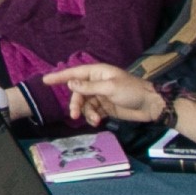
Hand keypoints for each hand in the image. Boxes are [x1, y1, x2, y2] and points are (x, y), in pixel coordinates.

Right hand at [50, 59, 164, 125]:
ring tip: (95, 120)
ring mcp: (101, 96)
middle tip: (74, 115)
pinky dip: (93, 117)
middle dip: (76, 104)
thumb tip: (70, 83)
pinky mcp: (105, 107)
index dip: (60, 76)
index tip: (45, 80)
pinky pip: (92, 112)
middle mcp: (97, 82)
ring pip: (84, 104)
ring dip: (87, 113)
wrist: (150, 105)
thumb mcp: (110, 88)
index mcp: (98, 72)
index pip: (75, 73)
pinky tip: (99, 122)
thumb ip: (89, 86)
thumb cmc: (132, 91)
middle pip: (78, 92)